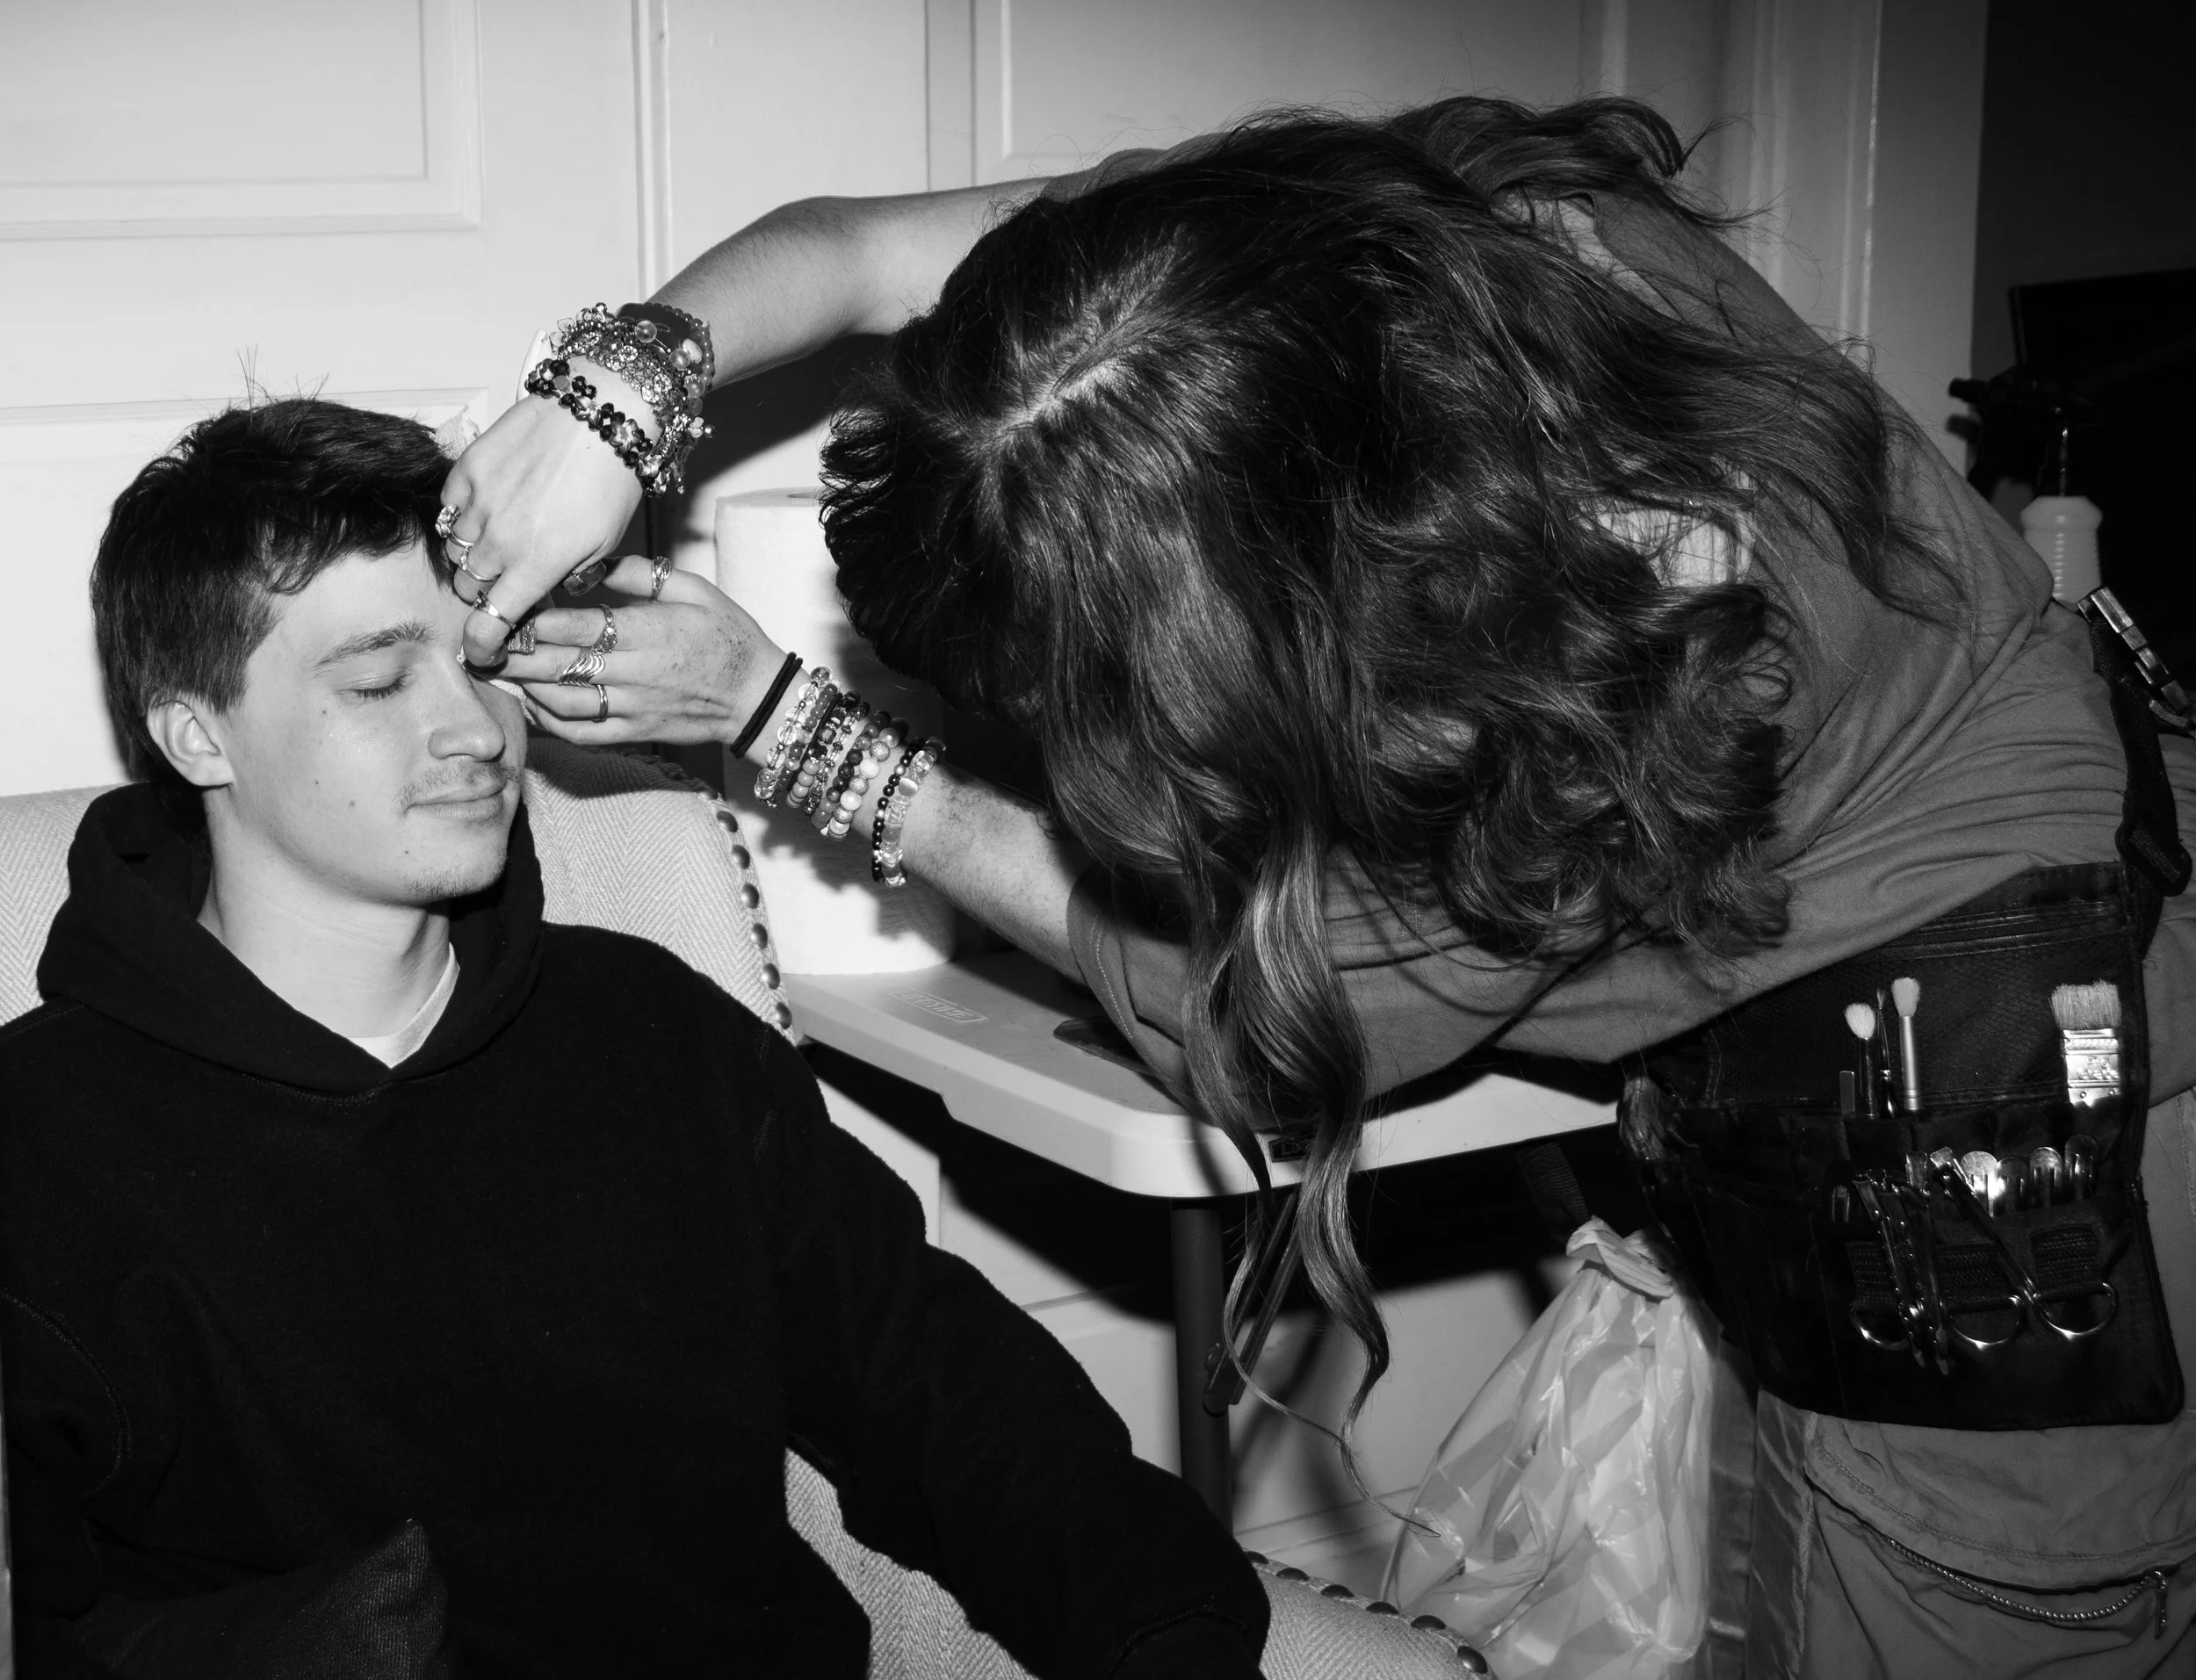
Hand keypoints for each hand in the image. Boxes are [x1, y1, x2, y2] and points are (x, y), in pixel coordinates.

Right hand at [440, 366, 648, 665]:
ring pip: (456, 550)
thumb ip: (570, 576)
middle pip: (470, 588)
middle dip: (485, 593)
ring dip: (474, 554)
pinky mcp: (467, 470)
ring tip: (503, 537)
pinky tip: (492, 505)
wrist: (600, 415)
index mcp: (537, 565)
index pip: (490, 623)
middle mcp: (500, 541)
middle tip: (507, 579)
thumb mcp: (604, 544)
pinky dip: (464, 515)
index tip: (480, 654)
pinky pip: (450, 509)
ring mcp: (479, 504)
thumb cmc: (612, 480)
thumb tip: (547, 592)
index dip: (481, 646)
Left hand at [496, 555, 785, 747]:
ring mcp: (633, 707)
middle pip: (559, 665)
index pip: (577, 627)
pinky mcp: (634, 733)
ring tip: (497, 667)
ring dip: (524, 685)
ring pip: (563, 701)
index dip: (534, 620)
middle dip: (514, 653)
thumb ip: (643, 576)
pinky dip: (550, 720)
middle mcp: (636, 673)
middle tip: (480, 641)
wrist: (758, 697)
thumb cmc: (730, 638)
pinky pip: (582, 732)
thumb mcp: (697, 590)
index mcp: (649, 633)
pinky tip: (531, 702)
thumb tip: (593, 563)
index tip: (506, 609)